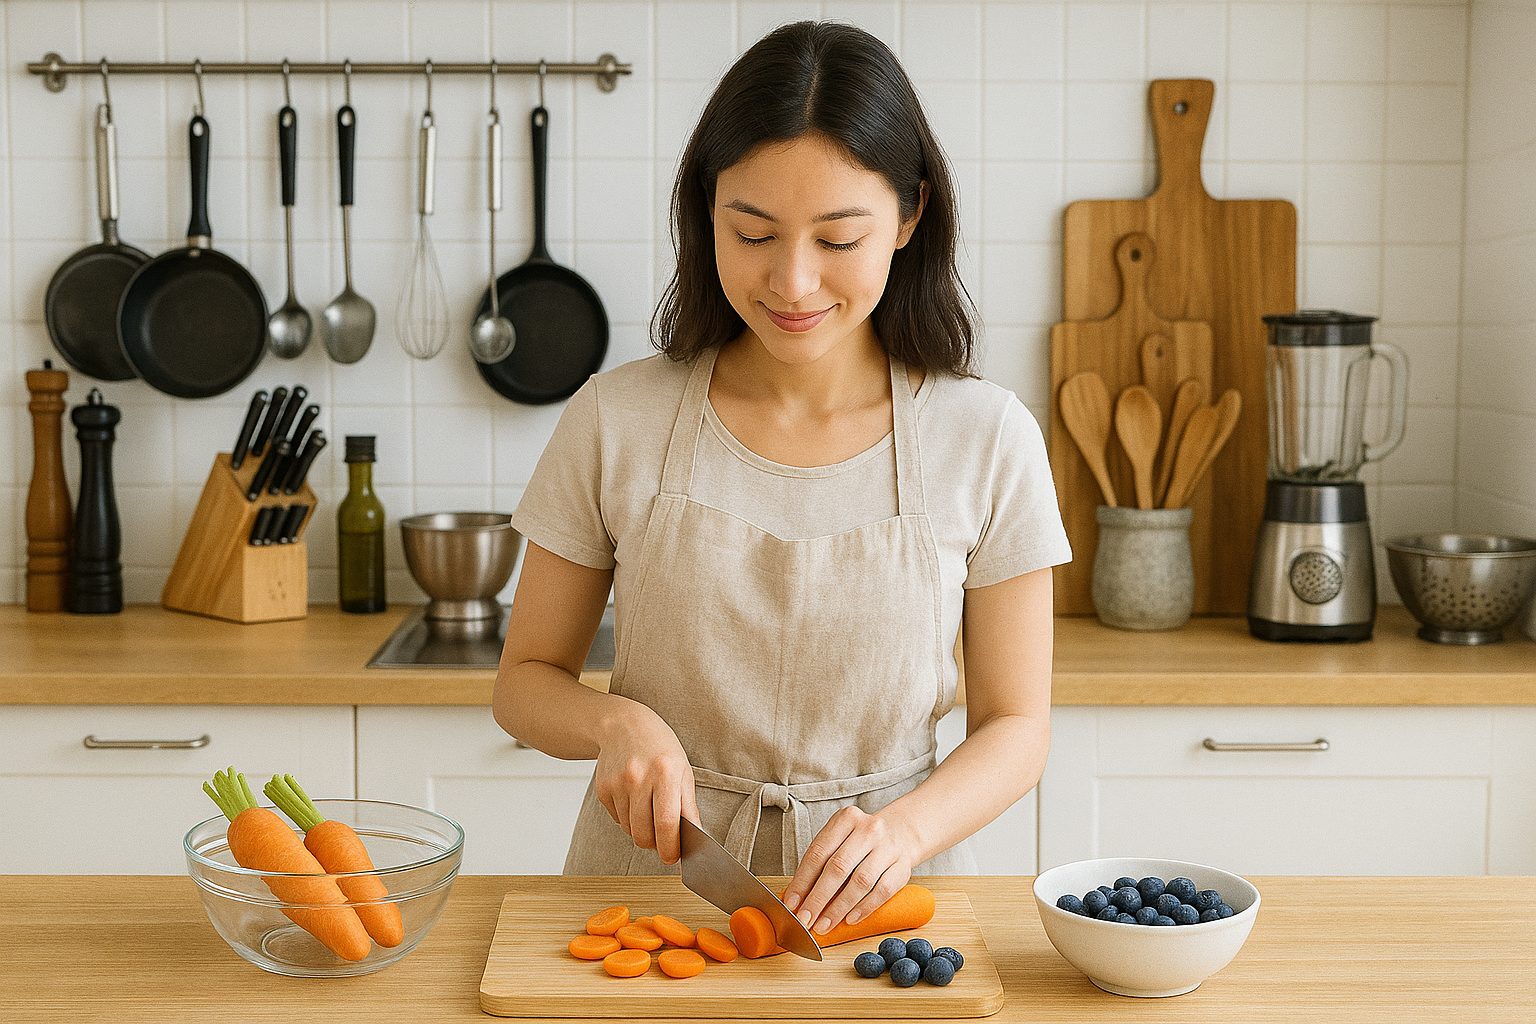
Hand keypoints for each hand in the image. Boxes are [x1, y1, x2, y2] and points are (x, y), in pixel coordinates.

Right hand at [593, 700, 698, 864]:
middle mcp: (638, 777)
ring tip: (650, 813)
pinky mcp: (602, 788)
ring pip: (630, 830)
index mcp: (665, 772)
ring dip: (642, 832)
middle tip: (664, 841)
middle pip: (644, 834)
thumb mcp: (683, 772)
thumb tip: (696, 839)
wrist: (624, 726)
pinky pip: (617, 820)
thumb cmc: (660, 749)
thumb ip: (689, 807)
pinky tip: (635, 801)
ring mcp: (617, 783)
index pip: (667, 823)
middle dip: (656, 845)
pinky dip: (628, 820)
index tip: (674, 858)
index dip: (671, 848)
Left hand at [781, 805, 918, 934]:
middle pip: (838, 867)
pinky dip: (864, 908)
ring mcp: (888, 847)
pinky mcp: (902, 866)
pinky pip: (883, 891)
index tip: (792, 903)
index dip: (803, 881)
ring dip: (839, 908)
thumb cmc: (860, 840)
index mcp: (846, 819)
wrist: (900, 833)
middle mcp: (868, 830)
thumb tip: (796, 896)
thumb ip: (819, 863)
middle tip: (805, 919)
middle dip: (818, 898)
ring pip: (861, 881)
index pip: (819, 852)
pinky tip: (850, 919)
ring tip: (824, 924)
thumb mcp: (839, 839)